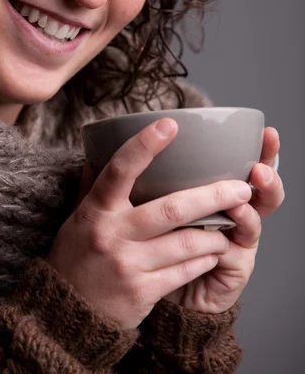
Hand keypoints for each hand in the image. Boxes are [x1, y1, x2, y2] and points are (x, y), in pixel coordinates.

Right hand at [46, 119, 252, 329]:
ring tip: (230, 224)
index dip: (144, 145)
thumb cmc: (76, 257)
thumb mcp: (77, 218)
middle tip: (240, 187)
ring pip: (187, 242)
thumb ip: (92, 185)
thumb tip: (99, 150)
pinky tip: (213, 252)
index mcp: (96, 210)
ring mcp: (128, 265)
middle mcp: (113, 235)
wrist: (65, 315)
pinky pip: (185, 270)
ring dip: (215, 233)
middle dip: (213, 196)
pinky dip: (204, 259)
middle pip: (172, 208)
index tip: (170, 124)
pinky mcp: (143, 292)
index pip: (120, 170)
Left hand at [164, 126, 284, 312]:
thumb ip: (162, 174)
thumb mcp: (156, 198)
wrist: (152, 284)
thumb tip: (145, 134)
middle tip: (260, 167)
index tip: (268, 131)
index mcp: (220, 193)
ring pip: (253, 221)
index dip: (262, 150)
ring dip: (247, 209)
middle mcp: (235, 215)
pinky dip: (226, 243)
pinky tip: (220, 238)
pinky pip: (233, 254)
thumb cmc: (155, 235)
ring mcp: (238, 242)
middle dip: (268, 175)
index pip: (248, 166)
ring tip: (243, 195)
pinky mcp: (233, 270)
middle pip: (263, 192)